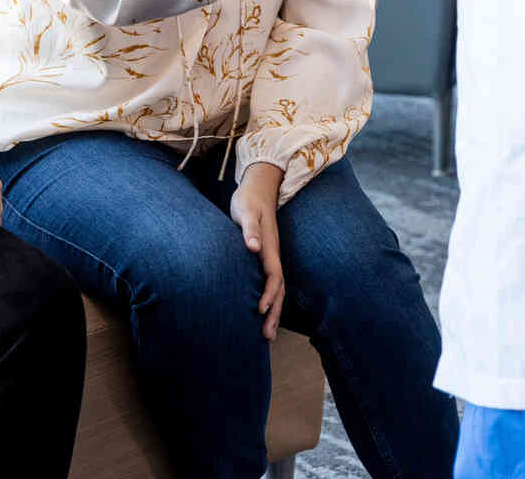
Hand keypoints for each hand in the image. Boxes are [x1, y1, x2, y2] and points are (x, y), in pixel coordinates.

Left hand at [228, 163, 285, 339]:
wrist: (257, 188)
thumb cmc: (248, 200)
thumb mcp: (246, 211)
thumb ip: (250, 229)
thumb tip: (252, 246)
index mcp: (269, 246)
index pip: (273, 276)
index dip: (269, 294)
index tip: (261, 310)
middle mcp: (272, 255)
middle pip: (278, 289)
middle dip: (274, 313)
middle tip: (267, 337)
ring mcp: (269, 257)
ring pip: (276, 289)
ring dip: (273, 311)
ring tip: (266, 334)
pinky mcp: (263, 257)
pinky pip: (269, 283)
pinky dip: (268, 300)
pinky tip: (260, 314)